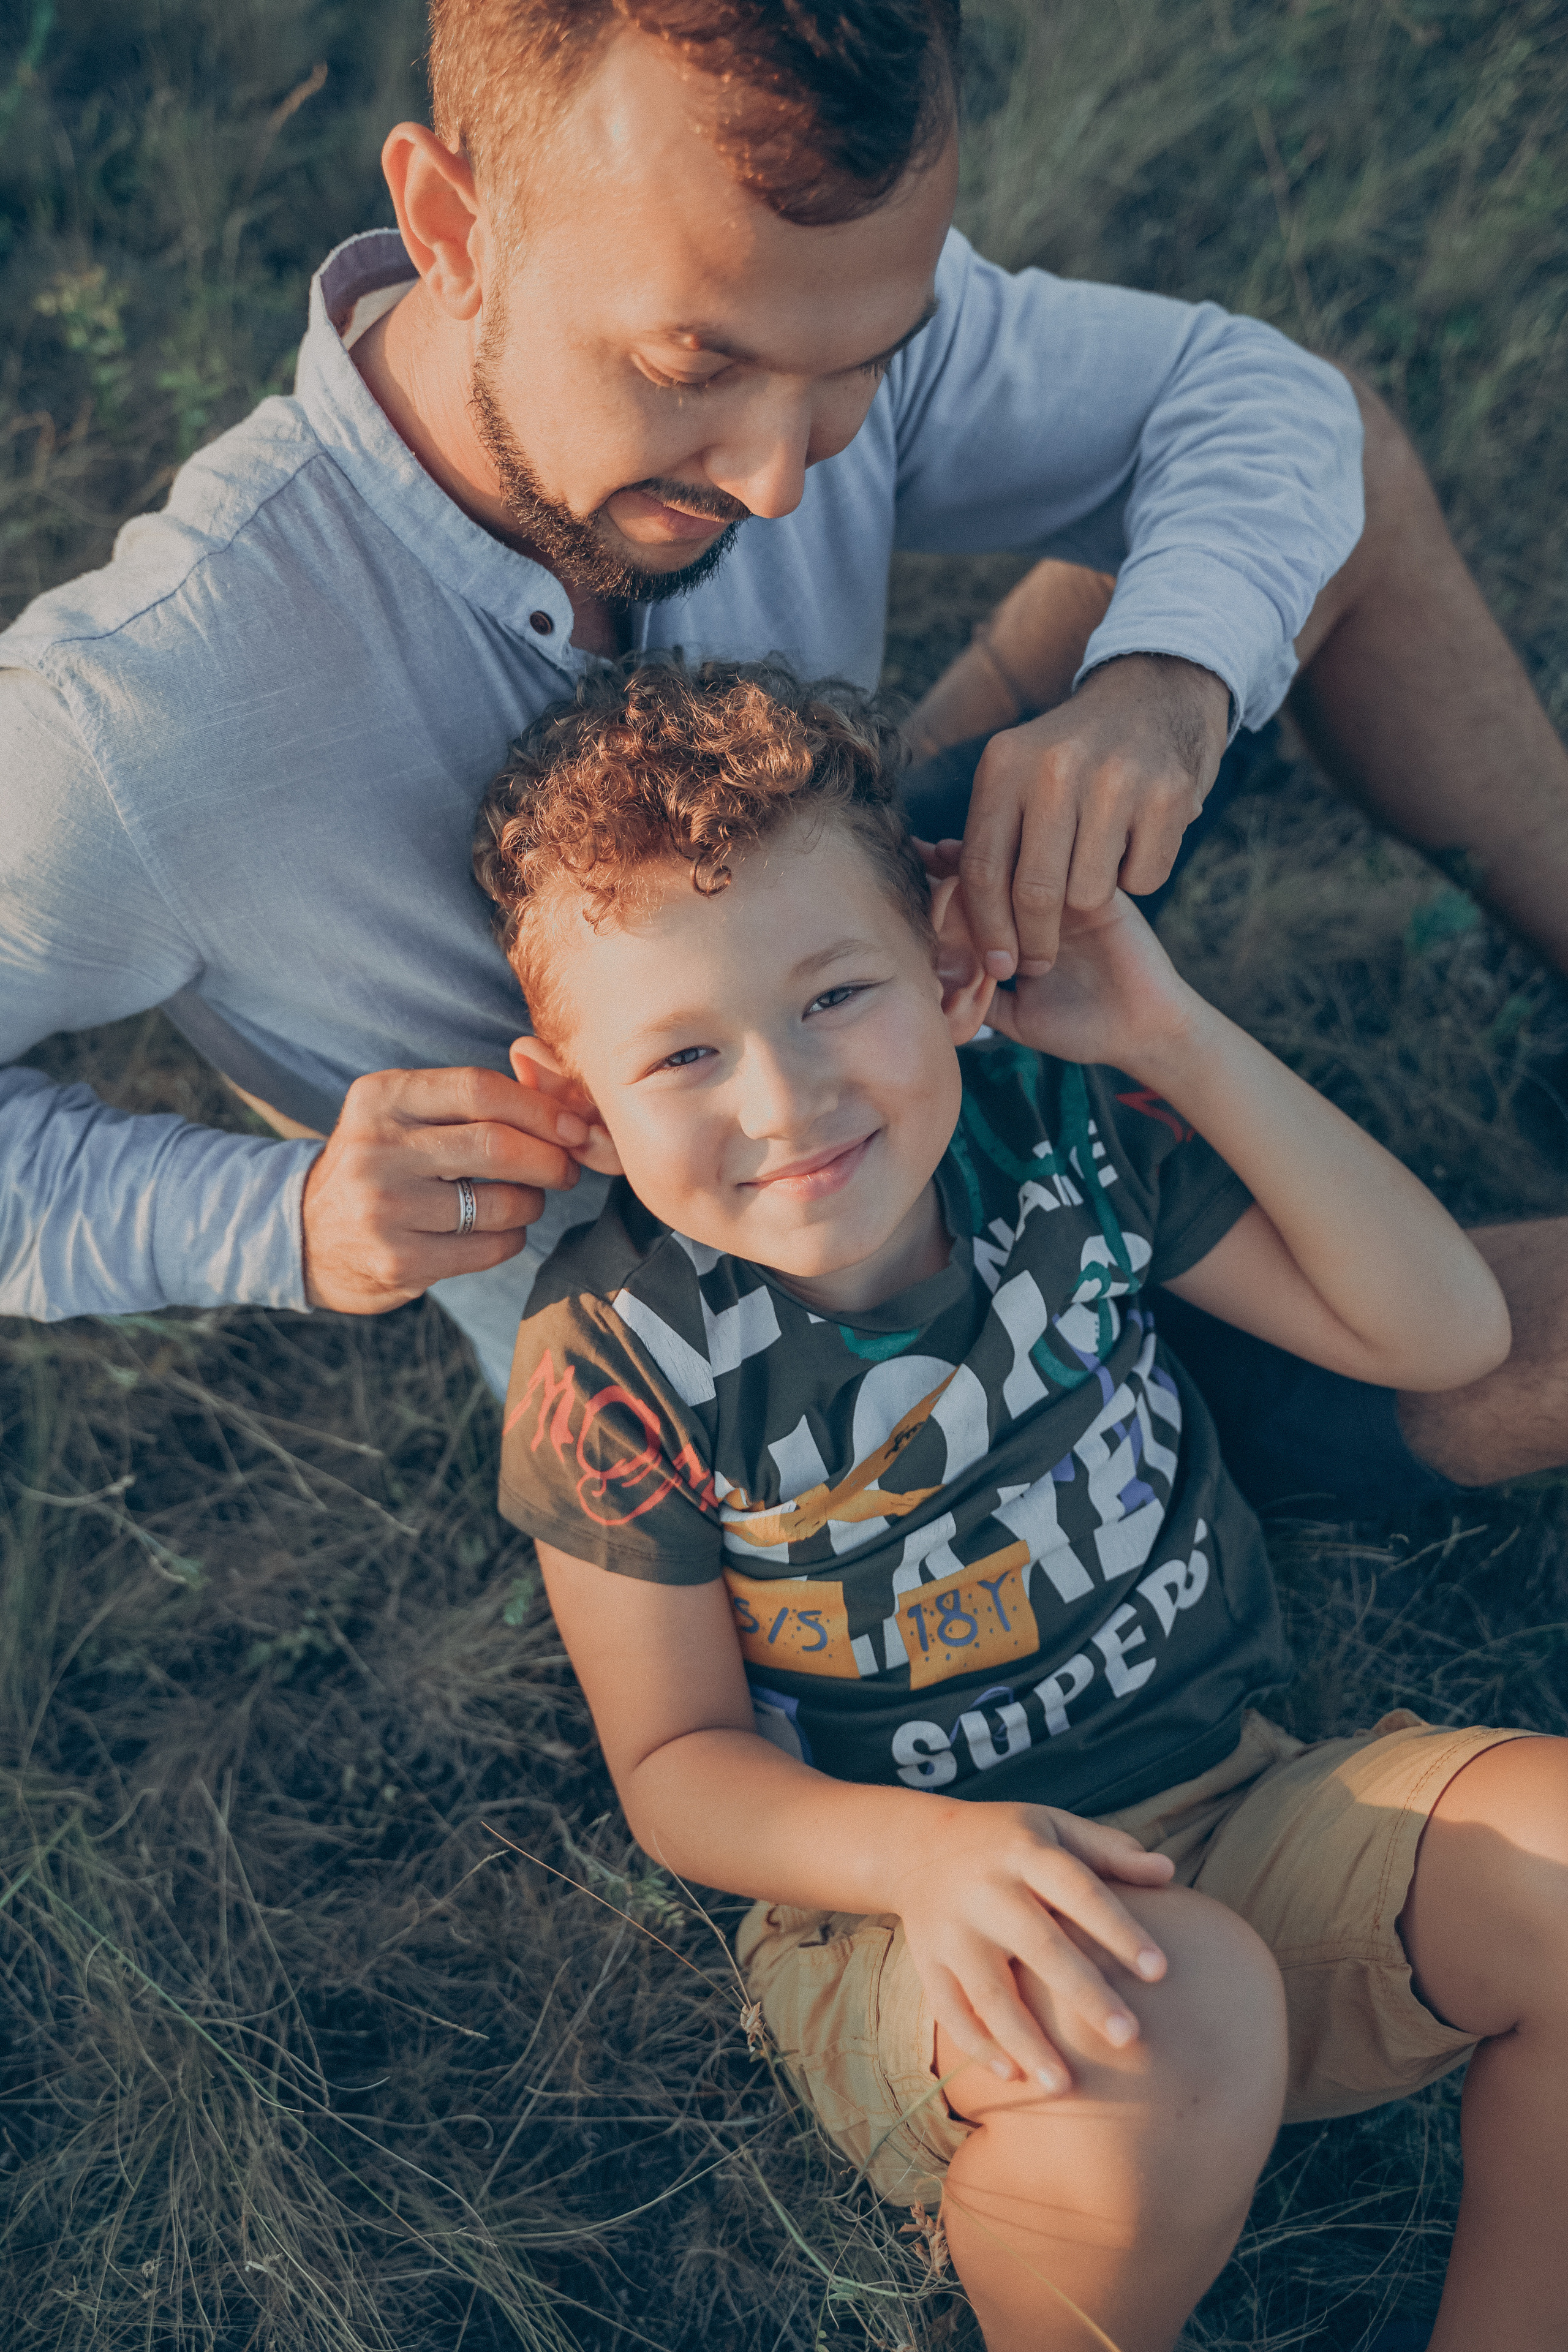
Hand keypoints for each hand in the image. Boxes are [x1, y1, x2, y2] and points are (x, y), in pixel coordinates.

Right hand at [301, 1065, 591, 1312]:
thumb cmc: (384, 1164)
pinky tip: (497, 1232)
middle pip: (496, 1145)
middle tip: (568, 1168)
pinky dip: (511, 1239)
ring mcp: (384, 1207)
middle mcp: (376, 1148)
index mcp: (381, 1097)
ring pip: (500, 1203)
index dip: (540, 1108)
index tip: (574, 1127)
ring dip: (532, 1203)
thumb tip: (563, 1089)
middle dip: (551, 1158)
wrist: (306, 1234)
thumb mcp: (405, 1114)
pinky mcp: (397, 1260)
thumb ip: (472, 1096)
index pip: (479, 1089)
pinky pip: (488, 1248)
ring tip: (527, 1200)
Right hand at [891, 1800, 1175, 2089]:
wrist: (914, 1844)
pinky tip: (1012, 2075)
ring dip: (1026, 2040)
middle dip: (1083, 1994)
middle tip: (1129, 2037)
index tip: (1160, 1970)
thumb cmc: (1006, 1840)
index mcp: (1024, 1853)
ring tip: (1065, 2086)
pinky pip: (949, 2009)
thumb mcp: (1053, 1826)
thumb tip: (1169, 1870)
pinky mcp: (927, 1960)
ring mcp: (952, 1929)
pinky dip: (977, 2045)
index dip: (1118, 1928)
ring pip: (989, 1992)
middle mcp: (986, 1890)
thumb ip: (1109, 1850)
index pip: (1078, 1889)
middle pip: (1038, 1945)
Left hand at [922, 842, 1202, 1076]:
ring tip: (960, 857)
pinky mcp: (1104, 895)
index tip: (917, 860)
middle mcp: (1046, 905)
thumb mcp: (1016, 1017)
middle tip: (934, 854)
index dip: (949, 876)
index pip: (982, 892)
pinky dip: (1044, 865)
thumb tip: (926, 990)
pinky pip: (1071, 867)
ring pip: (1030, 862)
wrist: (1143, 1034)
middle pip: (1001, 867)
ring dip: (995, 858)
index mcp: (1023, 927)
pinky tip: (1012, 865)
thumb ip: (979, 1000)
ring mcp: (1074, 896)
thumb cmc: (1082, 1028)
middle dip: (965, 857)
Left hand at [959, 653, 1229, 979]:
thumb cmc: (1071, 756)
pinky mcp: (1169, 796)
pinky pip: (1142, 880)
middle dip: (1034, 944)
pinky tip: (1136, 842)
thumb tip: (940, 903)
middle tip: (1038, 961)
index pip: (983, 870)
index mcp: (1005, 765)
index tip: (996, 966)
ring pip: (1089, 894)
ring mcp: (1117, 780)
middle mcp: (1056, 769)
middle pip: (1035, 893)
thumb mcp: (1015, 774)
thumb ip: (984, 835)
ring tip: (1093, 872)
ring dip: (1090, 902)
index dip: (987, 930)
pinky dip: (1138, 877)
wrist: (1157, 693)